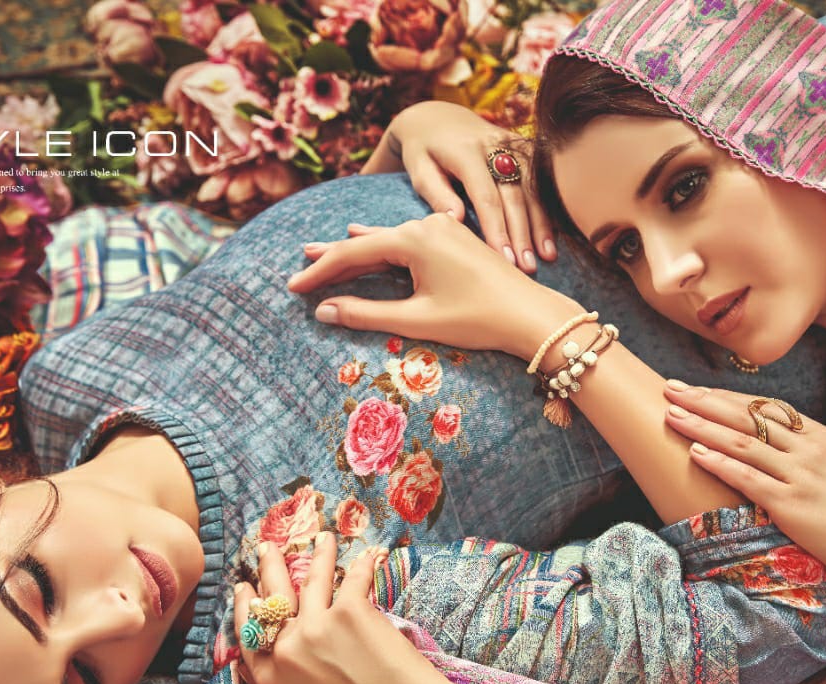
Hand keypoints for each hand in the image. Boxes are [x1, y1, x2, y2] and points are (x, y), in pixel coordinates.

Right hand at [233, 532, 449, 683]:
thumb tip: (244, 671)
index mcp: (270, 676)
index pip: (248, 632)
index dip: (245, 606)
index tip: (244, 588)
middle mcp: (287, 648)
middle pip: (273, 597)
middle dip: (269, 568)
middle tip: (266, 549)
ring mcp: (317, 626)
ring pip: (312, 579)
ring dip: (318, 554)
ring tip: (323, 539)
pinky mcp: (350, 611)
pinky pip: (353, 579)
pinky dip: (364, 565)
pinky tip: (369, 555)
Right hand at [287, 212, 584, 358]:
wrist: (532, 315)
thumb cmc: (477, 319)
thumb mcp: (417, 319)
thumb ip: (367, 314)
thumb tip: (325, 312)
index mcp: (413, 238)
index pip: (353, 254)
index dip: (321, 272)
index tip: (293, 287)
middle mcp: (425, 224)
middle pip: (368, 243)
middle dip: (333, 258)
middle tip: (298, 264)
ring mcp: (442, 228)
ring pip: (388, 240)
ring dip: (357, 251)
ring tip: (321, 252)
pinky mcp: (455, 238)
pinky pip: (408, 241)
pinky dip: (383, 248)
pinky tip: (366, 236)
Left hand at [361, 101, 554, 272]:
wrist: (438, 118)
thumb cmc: (424, 152)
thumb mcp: (419, 170)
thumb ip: (436, 193)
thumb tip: (456, 221)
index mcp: (466, 150)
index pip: (486, 195)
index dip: (497, 228)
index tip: (503, 258)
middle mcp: (494, 143)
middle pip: (514, 194)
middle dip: (522, 233)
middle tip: (527, 267)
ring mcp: (514, 143)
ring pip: (533, 188)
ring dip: (541, 224)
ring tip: (546, 257)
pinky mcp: (525, 147)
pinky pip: (540, 181)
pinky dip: (547, 209)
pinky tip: (551, 235)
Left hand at [662, 380, 825, 587]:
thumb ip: (805, 453)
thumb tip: (769, 445)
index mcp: (820, 436)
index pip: (763, 407)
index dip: (726, 396)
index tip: (696, 389)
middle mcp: (808, 448)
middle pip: (746, 415)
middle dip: (703, 401)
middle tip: (671, 389)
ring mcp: (800, 474)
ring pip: (741, 441)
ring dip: (701, 426)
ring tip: (671, 414)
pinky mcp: (791, 503)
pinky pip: (747, 477)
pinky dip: (719, 462)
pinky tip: (694, 451)